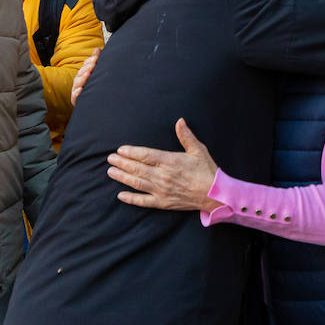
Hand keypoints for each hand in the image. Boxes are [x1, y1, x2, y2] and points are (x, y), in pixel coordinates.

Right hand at [70, 49, 99, 106]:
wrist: (95, 104)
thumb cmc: (94, 87)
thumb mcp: (95, 73)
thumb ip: (95, 60)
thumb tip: (97, 49)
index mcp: (83, 74)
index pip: (85, 66)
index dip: (89, 62)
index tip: (95, 59)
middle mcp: (79, 81)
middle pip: (81, 73)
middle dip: (87, 68)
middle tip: (93, 65)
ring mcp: (76, 90)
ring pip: (77, 83)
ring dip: (82, 78)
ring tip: (88, 74)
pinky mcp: (76, 100)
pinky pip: (75, 97)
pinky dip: (77, 93)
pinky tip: (80, 90)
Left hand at [107, 119, 222, 211]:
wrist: (214, 194)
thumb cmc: (207, 171)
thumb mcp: (198, 150)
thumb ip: (186, 136)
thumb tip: (180, 121)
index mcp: (170, 161)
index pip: (145, 155)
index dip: (131, 152)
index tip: (120, 150)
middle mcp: (162, 176)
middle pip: (137, 168)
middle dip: (121, 163)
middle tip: (110, 159)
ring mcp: (161, 190)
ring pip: (137, 183)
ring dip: (122, 177)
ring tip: (110, 172)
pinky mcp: (163, 202)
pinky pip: (143, 201)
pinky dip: (131, 199)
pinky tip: (120, 195)